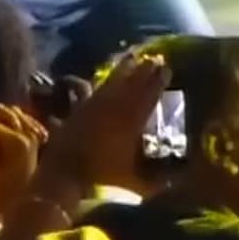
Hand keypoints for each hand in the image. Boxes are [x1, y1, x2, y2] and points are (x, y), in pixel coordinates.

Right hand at [0, 104, 48, 218]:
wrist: (16, 215)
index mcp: (17, 142)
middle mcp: (30, 138)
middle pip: (12, 115)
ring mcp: (36, 143)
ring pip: (22, 118)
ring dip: (8, 116)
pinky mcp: (36, 149)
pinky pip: (29, 126)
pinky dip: (20, 122)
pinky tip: (11, 126)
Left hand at [31, 53, 168, 204]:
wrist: (63, 178)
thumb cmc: (102, 182)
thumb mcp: (134, 182)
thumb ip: (155, 179)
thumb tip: (175, 178)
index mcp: (129, 124)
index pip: (146, 98)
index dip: (156, 84)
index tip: (166, 68)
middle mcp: (112, 111)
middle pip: (130, 87)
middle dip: (142, 72)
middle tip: (153, 58)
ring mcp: (92, 109)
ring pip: (111, 84)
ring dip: (121, 70)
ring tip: (131, 57)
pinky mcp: (76, 113)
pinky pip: (90, 92)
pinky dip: (98, 86)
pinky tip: (101, 81)